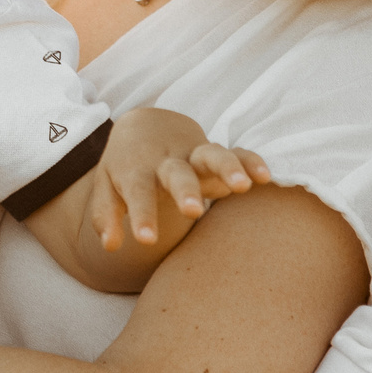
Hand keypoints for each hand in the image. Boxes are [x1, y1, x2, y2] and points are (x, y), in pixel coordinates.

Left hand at [94, 110, 269, 249]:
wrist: (145, 126)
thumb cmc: (126, 167)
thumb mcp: (108, 188)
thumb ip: (106, 217)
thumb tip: (110, 246)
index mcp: (137, 171)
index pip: (138, 193)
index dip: (142, 215)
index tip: (145, 239)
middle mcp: (167, 161)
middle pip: (177, 173)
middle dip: (186, 190)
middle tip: (192, 211)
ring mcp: (194, 154)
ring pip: (212, 155)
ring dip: (227, 168)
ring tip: (243, 186)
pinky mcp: (216, 152)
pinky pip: (237, 152)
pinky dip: (250, 161)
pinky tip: (265, 177)